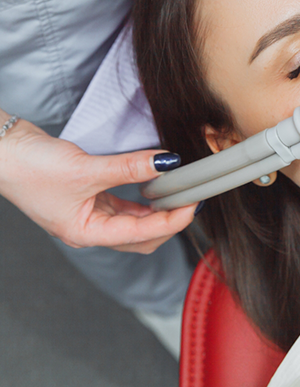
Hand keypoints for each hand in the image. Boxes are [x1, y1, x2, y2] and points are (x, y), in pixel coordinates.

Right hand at [0, 116, 194, 252]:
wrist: (1, 150)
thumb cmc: (30, 168)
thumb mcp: (86, 169)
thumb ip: (129, 167)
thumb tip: (167, 163)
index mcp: (86, 233)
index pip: (141, 235)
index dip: (171, 221)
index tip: (192, 204)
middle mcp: (90, 228)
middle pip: (141, 236)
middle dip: (168, 221)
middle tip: (191, 199)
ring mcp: (90, 212)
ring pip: (134, 219)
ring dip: (157, 208)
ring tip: (179, 192)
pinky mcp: (89, 195)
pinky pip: (124, 202)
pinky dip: (142, 195)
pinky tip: (156, 184)